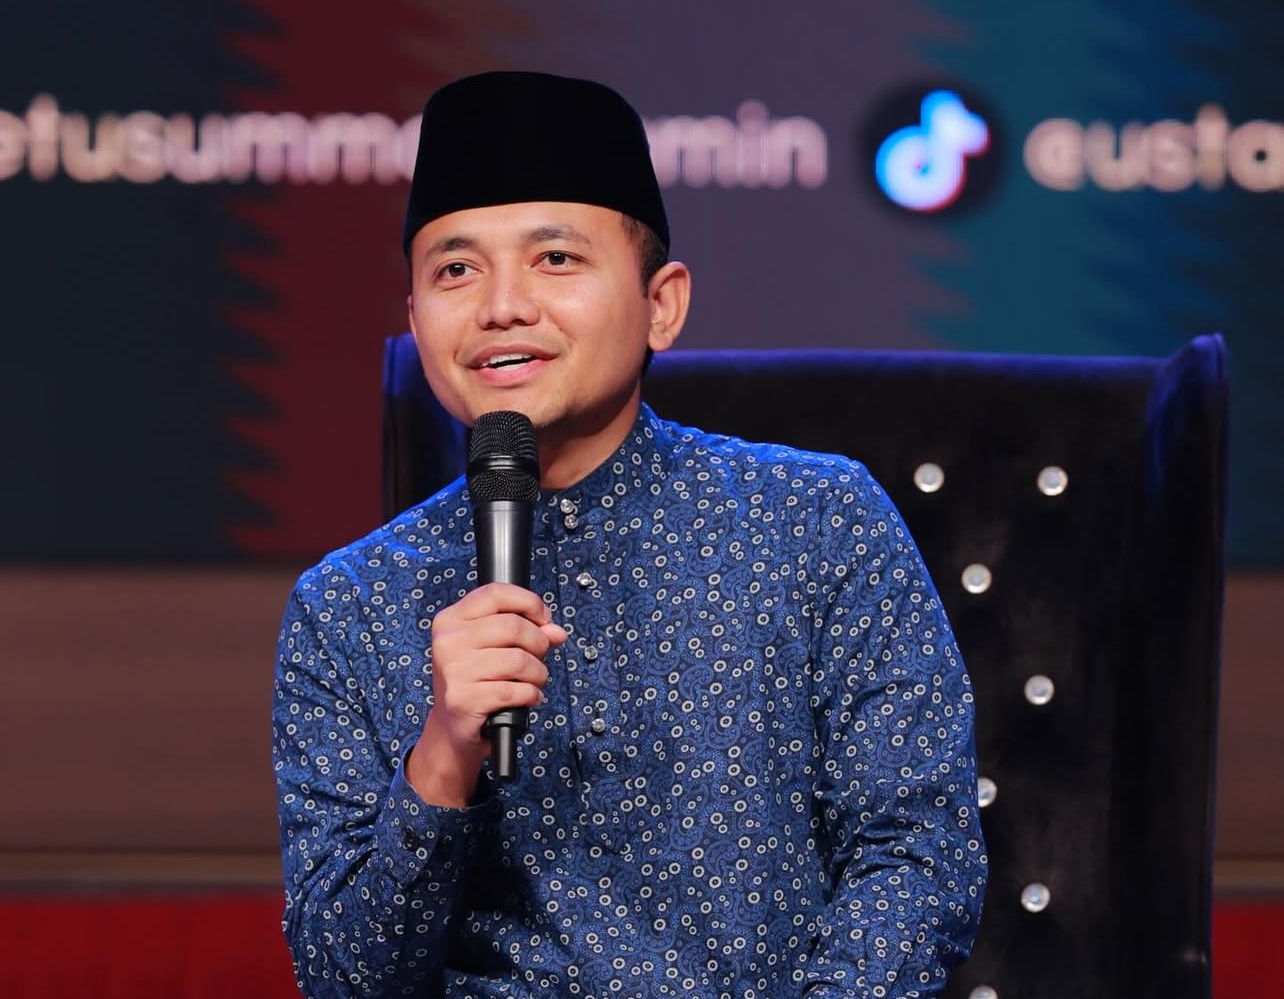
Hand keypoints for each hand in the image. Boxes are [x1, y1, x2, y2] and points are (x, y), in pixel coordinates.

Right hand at [406, 583, 566, 806]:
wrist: (452, 728)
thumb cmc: (475, 682)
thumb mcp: (494, 649)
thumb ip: (526, 632)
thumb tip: (556, 631)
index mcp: (451, 620)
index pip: (496, 593)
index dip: (529, 602)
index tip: (544, 618)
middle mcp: (448, 641)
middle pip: (513, 626)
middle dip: (539, 643)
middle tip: (539, 657)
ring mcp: (453, 671)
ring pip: (519, 660)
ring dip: (538, 673)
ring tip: (533, 681)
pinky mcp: (464, 700)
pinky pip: (515, 690)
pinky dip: (531, 695)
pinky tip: (528, 698)